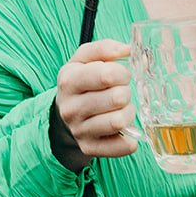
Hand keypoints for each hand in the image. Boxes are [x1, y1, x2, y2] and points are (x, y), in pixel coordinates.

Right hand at [53, 39, 138, 163]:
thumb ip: (104, 48)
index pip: (107, 75)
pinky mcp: (89, 148)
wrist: (65, 112)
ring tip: (121, 108)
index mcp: (69, 81)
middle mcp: (71, 108)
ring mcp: (79, 130)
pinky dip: (130, 138)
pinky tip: (125, 128)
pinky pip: (122, 146)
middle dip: (126, 92)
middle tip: (121, 92)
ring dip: (129, 112)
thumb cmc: (82, 81)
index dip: (122, 72)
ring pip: (120, 121)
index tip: (121, 74)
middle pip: (117, 98)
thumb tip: (128, 50)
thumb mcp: (84, 59)